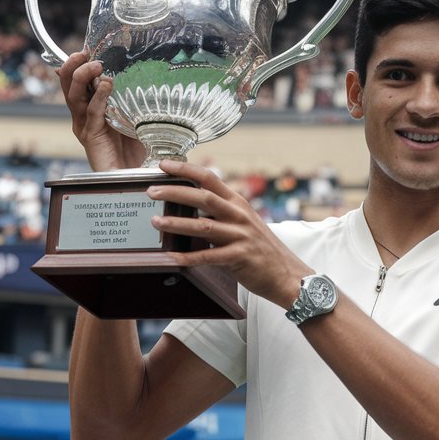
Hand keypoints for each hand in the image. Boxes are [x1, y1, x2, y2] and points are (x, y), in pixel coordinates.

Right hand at [58, 52, 146, 171]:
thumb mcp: (137, 117)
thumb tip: (147, 77)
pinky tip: (106, 85)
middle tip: (85, 53)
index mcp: (91, 107)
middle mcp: (83, 115)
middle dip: (74, 65)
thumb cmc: (137, 149)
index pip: (78, 80)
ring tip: (97, 65)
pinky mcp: (90, 136)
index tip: (87, 48)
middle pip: (69, 84)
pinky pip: (92, 112)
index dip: (79, 63)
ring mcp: (85, 125)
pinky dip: (98, 97)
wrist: (133, 176)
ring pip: (74, 95)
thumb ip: (134, 100)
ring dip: (82, 76)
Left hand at [146, 159, 310, 307]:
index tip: (164, 165)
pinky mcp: (239, 257)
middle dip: (174, 193)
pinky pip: (208, 256)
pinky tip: (171, 257)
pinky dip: (187, 257)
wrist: (286, 274)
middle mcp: (239, 215)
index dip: (185, 169)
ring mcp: (240, 236)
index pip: (209, 178)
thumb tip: (190, 207)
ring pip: (203, 225)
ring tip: (155, 222)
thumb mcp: (244, 222)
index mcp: (238, 202)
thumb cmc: (260, 249)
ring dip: (176, 223)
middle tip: (152, 192)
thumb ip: (221, 213)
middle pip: (203, 198)